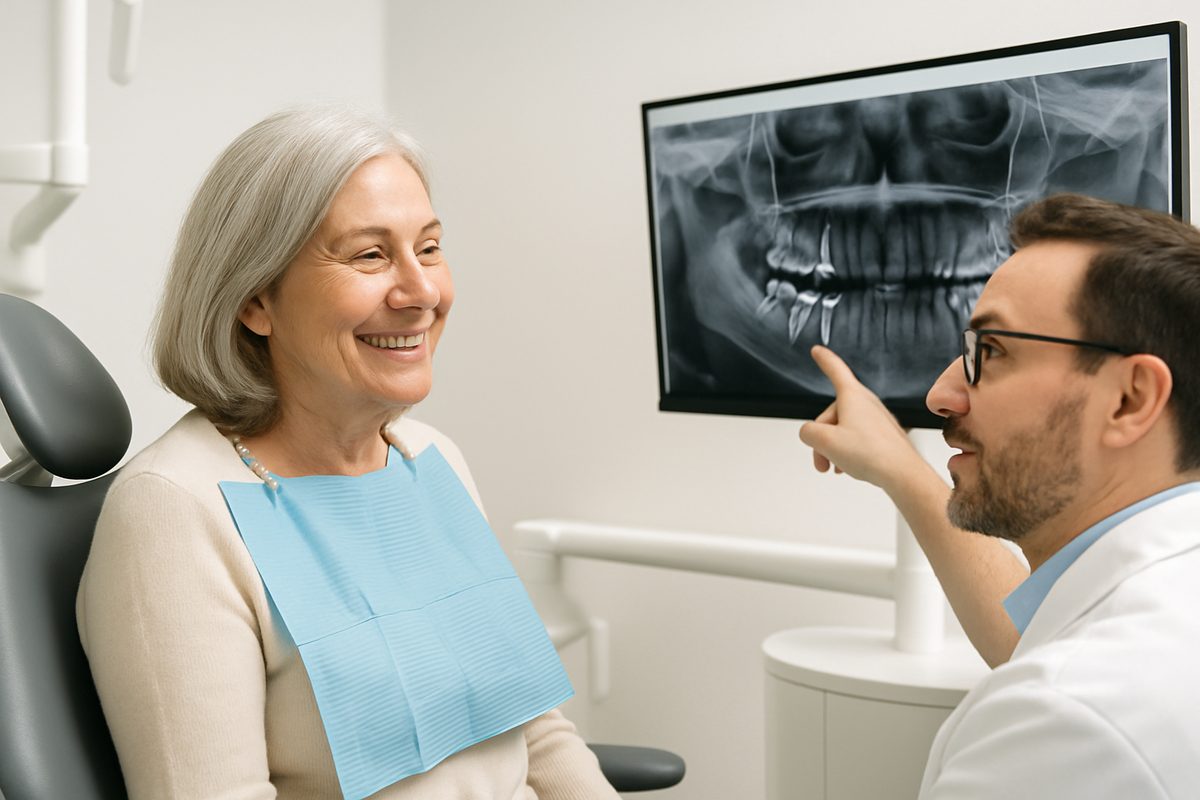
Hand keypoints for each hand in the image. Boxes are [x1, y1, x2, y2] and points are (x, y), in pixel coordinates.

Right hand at [797, 345, 925, 493]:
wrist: (903, 474)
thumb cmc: (870, 454)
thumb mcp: (825, 441)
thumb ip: (808, 432)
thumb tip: (810, 433)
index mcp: (852, 397)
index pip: (835, 370)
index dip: (824, 360)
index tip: (817, 350)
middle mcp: (866, 404)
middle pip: (832, 413)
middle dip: (821, 437)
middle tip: (821, 461)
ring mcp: (876, 420)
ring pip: (843, 429)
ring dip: (833, 448)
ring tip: (834, 467)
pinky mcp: (883, 435)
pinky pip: (857, 438)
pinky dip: (847, 451)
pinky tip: (847, 467)